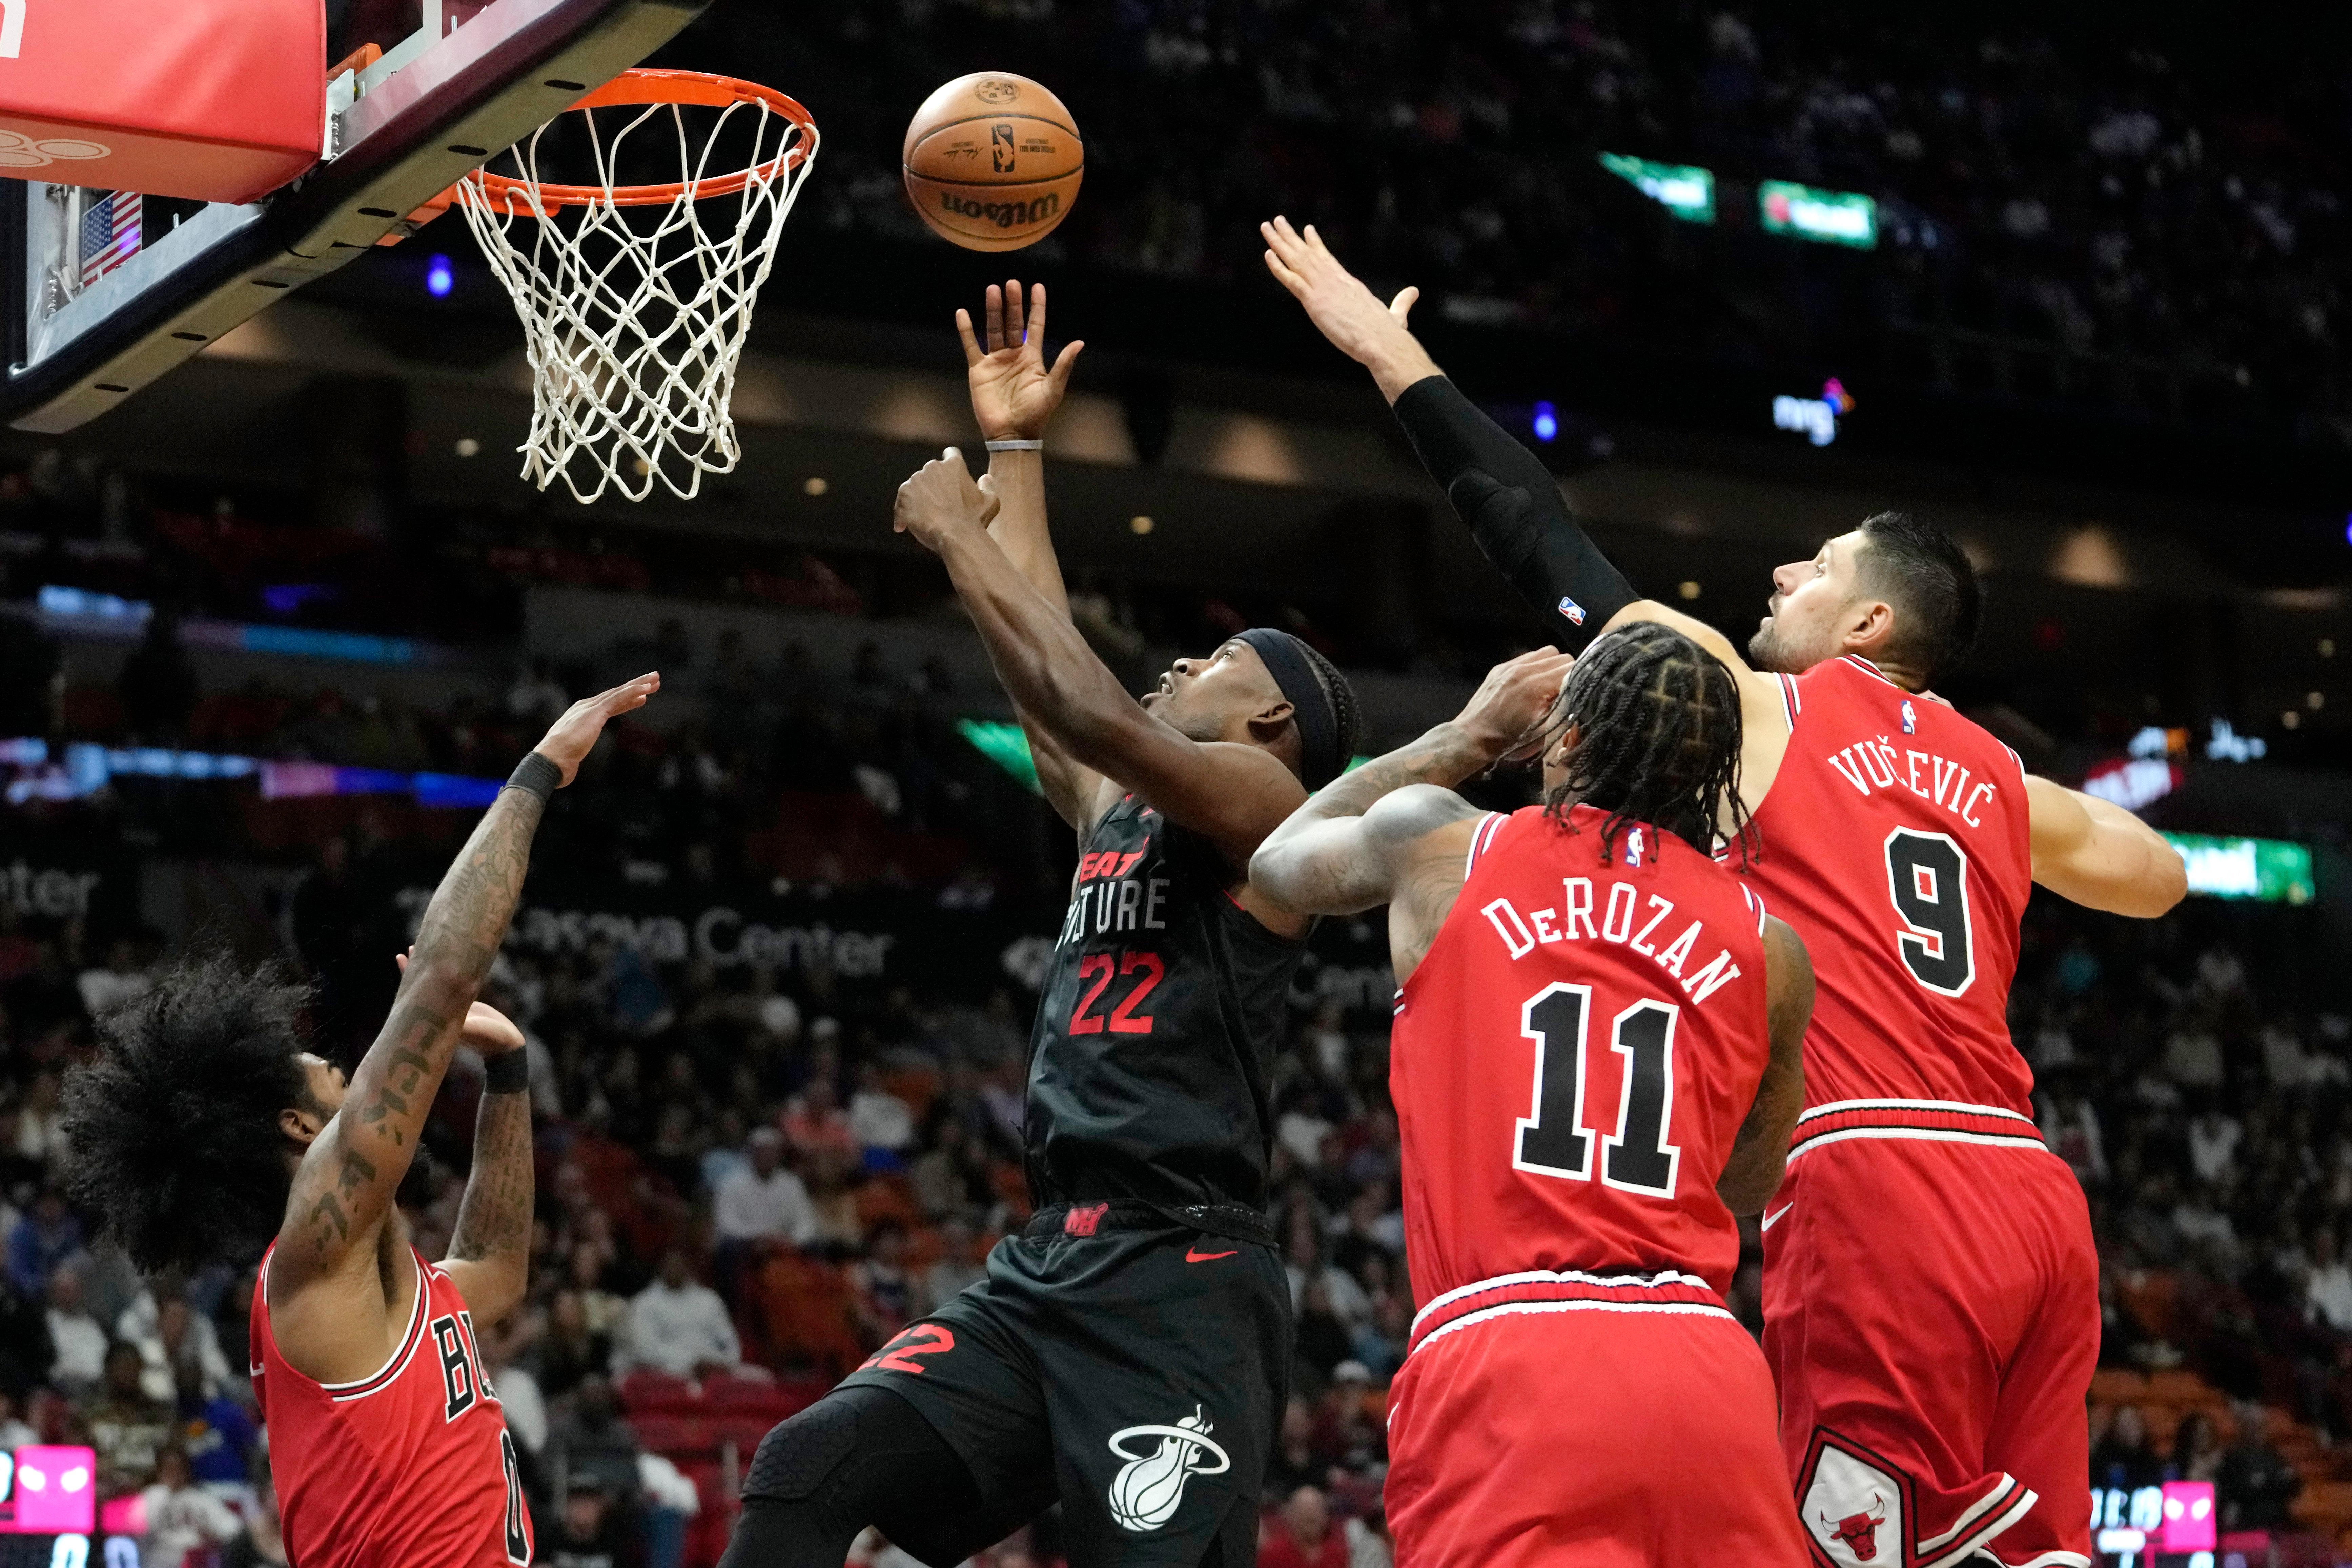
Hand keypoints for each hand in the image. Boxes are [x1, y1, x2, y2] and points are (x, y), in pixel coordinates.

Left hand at [397, 951, 525, 1052]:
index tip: (401, 958)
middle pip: (422, 984)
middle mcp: (441, 1010)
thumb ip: (461, 1021)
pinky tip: (448, 962)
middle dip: (415, 967)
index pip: (415, 990)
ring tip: (422, 951)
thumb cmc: (489, 1039)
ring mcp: (453, 1006)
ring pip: (437, 982)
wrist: (504, 1044)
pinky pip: (453, 984)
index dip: (407, 974)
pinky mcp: (466, 1003)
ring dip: (431, 967)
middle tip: (408, 949)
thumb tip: (445, 1009)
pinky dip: (449, 972)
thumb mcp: (472, 1029)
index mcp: (437, 1017)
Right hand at [533, 673, 658, 784]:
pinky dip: (633, 692)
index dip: (627, 700)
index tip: (642, 697)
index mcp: (581, 716)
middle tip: (653, 680)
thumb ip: (573, 756)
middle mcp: (585, 707)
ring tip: (655, 679)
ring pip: (619, 692)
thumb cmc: (558, 762)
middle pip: (616, 695)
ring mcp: (590, 708)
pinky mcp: (595, 712)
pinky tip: (646, 690)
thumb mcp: (570, 756)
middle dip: (636, 687)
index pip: (609, 705)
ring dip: (639, 685)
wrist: (550, 760)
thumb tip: (570, 769)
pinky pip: (618, 698)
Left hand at [893, 447, 999, 550]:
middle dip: (933, 485)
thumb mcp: (990, 501)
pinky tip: (905, 527)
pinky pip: (901, 503)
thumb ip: (987, 486)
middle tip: (938, 504)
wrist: (956, 535)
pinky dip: (902, 513)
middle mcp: (933, 467)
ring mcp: (916, 480)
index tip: (947, 474)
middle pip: (930, 472)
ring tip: (924, 518)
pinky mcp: (904, 495)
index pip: (950, 454)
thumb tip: (985, 478)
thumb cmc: (974, 519)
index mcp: (954, 465)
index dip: (949, 462)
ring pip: (914, 487)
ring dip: (918, 499)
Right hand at [958, 280, 1083, 442]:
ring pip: (994, 329)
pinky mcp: (979, 370)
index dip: (1037, 307)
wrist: (1012, 433)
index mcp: (1032, 357)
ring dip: (993, 310)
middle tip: (1012, 283)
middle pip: (1013, 323)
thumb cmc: (1035, 414)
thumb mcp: (1053, 388)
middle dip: (1013, 303)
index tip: (1037, 287)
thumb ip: (1063, 364)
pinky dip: (966, 330)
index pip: (1036, 326)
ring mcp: (996, 361)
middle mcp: (1014, 355)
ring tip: (993, 290)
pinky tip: (963, 313)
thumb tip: (1079, 342)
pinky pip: (971, 346)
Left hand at [1260, 216, 1427, 377]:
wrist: (1383, 342)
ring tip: (1267, 226)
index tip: (1306, 230)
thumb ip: (1402, 303)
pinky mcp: (1315, 302)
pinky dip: (1279, 267)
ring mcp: (1324, 289)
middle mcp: (1335, 281)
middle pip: (1308, 253)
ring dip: (1280, 242)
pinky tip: (1268, 253)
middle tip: (1277, 220)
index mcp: (1349, 284)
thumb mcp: (1396, 315)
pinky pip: (1292, 280)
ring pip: (1297, 260)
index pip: (1328, 260)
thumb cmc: (1390, 334)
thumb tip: (1414, 292)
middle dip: (1291, 236)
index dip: (1315, 244)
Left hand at [1453, 648, 1575, 761]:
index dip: (1579, 681)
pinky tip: (1532, 684)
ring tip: (1548, 686)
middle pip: (1562, 657)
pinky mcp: (1501, 668)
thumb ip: (1565, 711)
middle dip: (1567, 673)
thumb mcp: (1544, 734)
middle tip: (1563, 692)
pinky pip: (1528, 657)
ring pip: (1546, 652)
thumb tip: (1580, 697)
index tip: (1576, 695)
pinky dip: (1536, 666)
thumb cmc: (1509, 741)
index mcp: (1536, 685)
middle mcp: (1524, 670)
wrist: (1473, 738)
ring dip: (1552, 666)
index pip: (1572, 667)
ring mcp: (1510, 666)